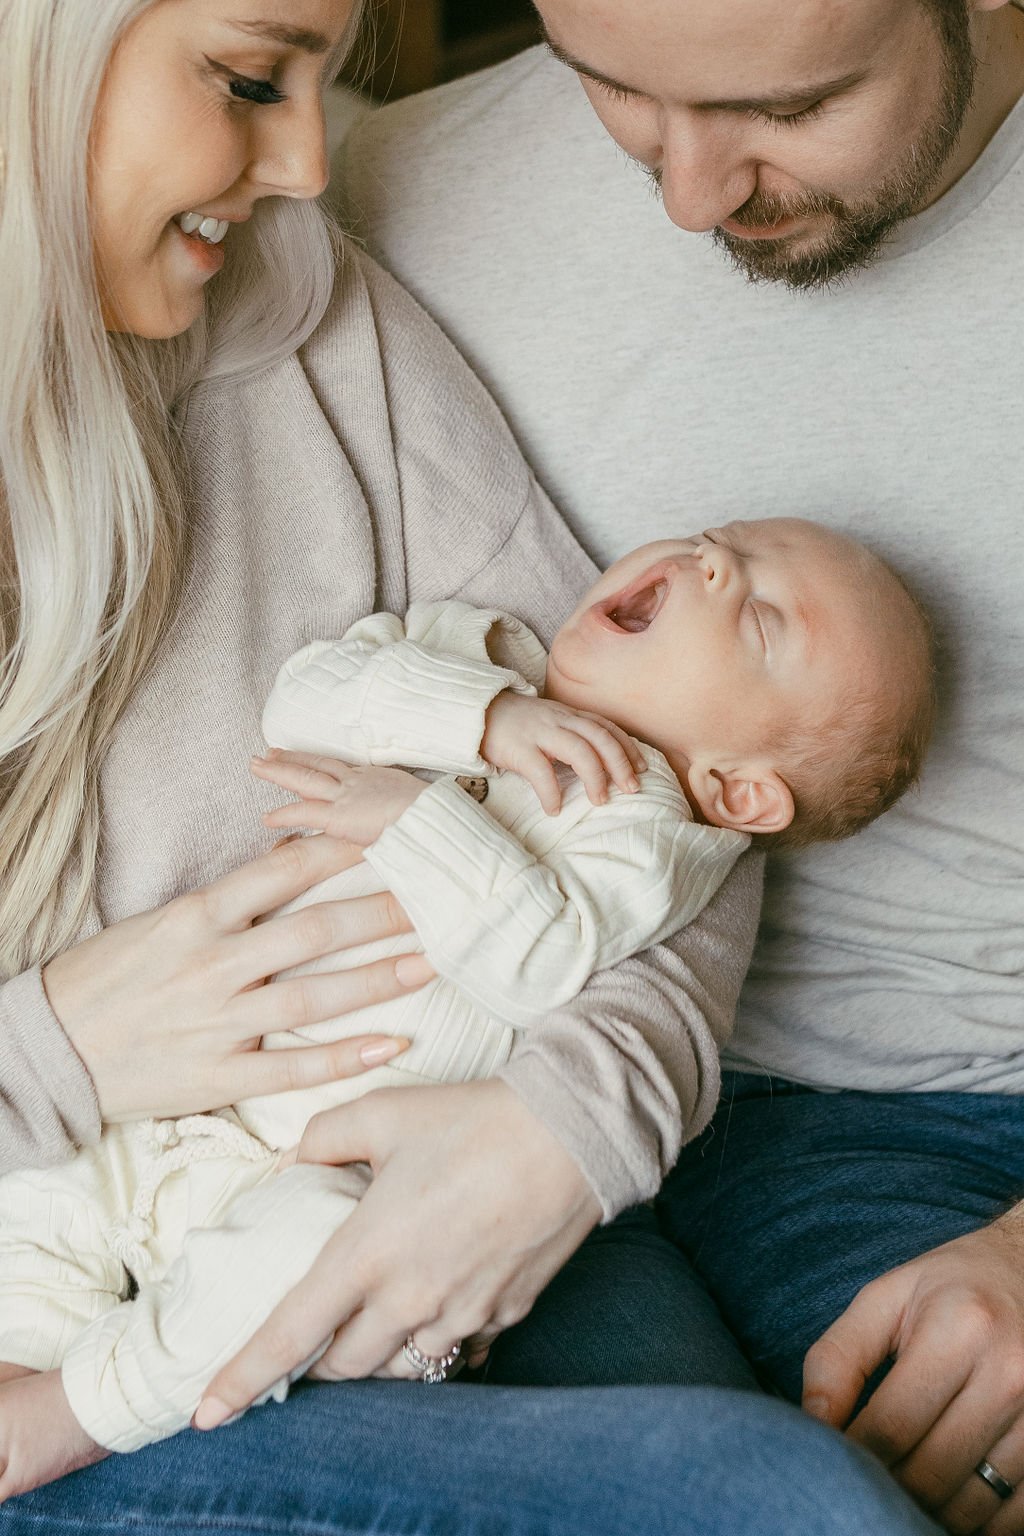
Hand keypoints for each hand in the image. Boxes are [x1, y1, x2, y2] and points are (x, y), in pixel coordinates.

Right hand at [43, 834, 430, 1122]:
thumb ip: (228, 902)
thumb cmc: (110, 976)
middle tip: (436, 900)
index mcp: (197, 917)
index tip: (391, 836)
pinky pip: (292, 1071)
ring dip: (378, 981)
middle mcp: (213, 966)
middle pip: (313, 933)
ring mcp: (217, 1024)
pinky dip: (344, 1059)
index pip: (282, 873)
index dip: (342, 852)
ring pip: (313, 1000)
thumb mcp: (162, 921)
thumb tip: (290, 864)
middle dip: (381, 914)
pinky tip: (392, 1044)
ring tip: (432, 964)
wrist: (50, 1046)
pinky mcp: (216, 1077)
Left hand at [193, 1079, 601, 1421]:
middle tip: (317, 1330)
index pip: (290, 1335)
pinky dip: (435, 1335)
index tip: (207, 1412)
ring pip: (399, 1366)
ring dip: (377, 1352)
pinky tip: (440, 1299)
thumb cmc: (472, 1119)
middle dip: (320, 1361)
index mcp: (366, 1253)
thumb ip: (323, 1138)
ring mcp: (460, 1313)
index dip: (243, 1377)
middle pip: (343, 1367)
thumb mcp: (384, 1112)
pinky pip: (455, 1347)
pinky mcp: (504, 1313)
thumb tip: (294, 1159)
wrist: (571, 1133)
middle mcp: (409, 1298)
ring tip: (376, 1318)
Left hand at [253, 751, 426, 846]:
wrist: (436, 818)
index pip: (340, 768)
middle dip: (292, 758)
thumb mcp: (417, 802)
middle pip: (318, 765)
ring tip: (256, 766)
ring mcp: (347, 796)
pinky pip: (304, 812)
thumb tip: (399, 814)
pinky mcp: (340, 816)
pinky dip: (284, 814)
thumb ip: (400, 805)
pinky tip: (266, 818)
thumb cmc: (435, 815)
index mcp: (376, 777)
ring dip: (279, 772)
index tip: (302, 759)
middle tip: (268, 752)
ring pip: (305, 779)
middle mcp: (358, 781)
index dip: (318, 763)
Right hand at [481, 692, 646, 813]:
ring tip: (599, 801)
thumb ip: (571, 735)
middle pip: (600, 737)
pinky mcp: (518, 747)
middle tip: (631, 789)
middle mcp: (559, 719)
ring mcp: (539, 732)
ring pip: (579, 750)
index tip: (642, 768)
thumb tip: (599, 764)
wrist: (477, 711)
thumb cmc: (516, 724)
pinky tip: (554, 809)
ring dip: (594, 778)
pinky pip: (540, 771)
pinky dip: (551, 793)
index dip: (627, 747)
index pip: (606, 727)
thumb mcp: (549, 722)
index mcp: (568, 714)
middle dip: (620, 764)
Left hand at [803, 1214, 1023, 1533]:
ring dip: (929, 1508)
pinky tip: (952, 1494)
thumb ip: (838, 1357)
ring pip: (972, 1504)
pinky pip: (1015, 1515)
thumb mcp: (885, 1299)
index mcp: (958, 1328)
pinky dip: (977, 1522)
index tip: (837, 1459)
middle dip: (888, 1486)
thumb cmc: (949, 1288)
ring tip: (907, 1482)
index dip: (854, 1456)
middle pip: (930, 1473)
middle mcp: (1010, 1373)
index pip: (890, 1426)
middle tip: (869, 1476)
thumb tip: (813, 1423)